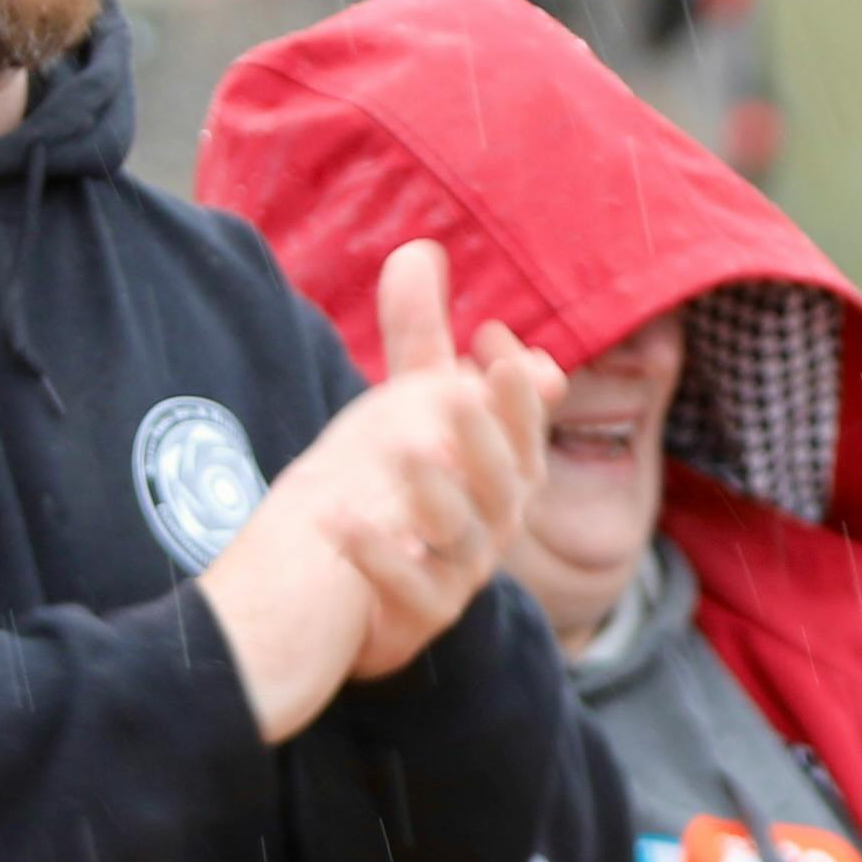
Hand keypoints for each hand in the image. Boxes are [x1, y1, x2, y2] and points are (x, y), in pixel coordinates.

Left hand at [336, 238, 559, 682]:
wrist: (361, 588)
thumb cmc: (400, 485)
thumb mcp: (410, 407)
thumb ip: (417, 335)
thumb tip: (419, 248)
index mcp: (503, 469)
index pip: (523, 427)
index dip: (516, 388)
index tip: (494, 341)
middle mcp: (494, 520)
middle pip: (503, 480)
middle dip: (486, 434)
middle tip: (461, 391)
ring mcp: (461, 570)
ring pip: (461, 533)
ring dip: (436, 490)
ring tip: (402, 449)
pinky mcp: (420, 613)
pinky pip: (406, 586)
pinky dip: (377, 555)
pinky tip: (337, 517)